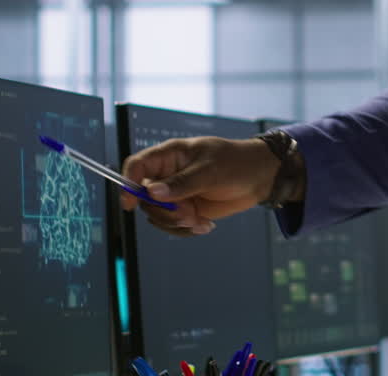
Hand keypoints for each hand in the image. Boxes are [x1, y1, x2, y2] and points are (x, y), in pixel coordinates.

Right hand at [120, 136, 279, 235]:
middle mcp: (168, 175)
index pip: (137, 166)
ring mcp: (176, 194)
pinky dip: (186, 230)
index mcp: (169, 156)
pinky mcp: (186, 210)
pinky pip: (173, 225)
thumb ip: (182, 183)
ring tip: (199, 221)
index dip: (127, 183)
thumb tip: (153, 192)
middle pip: (144, 198)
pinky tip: (205, 226)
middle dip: (163, 211)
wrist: (260, 178)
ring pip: (157, 215)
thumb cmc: (236, 163)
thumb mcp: (210, 171)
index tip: (130, 203)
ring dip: (176, 223)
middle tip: (188, 214)